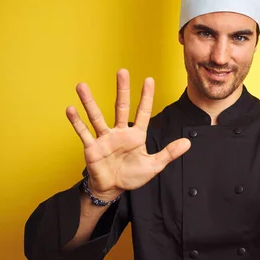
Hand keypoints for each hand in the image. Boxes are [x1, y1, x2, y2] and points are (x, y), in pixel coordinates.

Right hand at [65, 69, 190, 199]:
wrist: (112, 189)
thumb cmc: (131, 176)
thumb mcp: (154, 165)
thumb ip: (169, 153)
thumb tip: (188, 142)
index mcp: (136, 135)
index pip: (143, 112)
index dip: (146, 97)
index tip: (149, 80)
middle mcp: (119, 132)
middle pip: (121, 106)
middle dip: (122, 89)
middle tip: (122, 71)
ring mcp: (104, 138)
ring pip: (96, 116)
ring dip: (89, 101)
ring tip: (82, 86)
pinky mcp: (92, 148)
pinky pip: (83, 133)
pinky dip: (76, 122)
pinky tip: (70, 109)